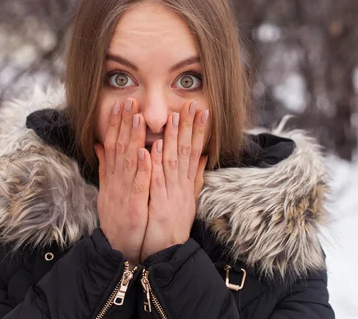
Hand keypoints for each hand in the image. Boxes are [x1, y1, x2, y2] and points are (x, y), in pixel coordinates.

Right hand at [95, 98, 150, 264]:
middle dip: (124, 123)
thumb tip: (100, 145)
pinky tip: (146, 153)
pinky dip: (142, 169)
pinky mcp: (134, 206)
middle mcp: (117, 180)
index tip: (122, 103)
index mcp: (114, 176)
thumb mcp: (108, 189)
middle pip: (119, 147)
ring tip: (137, 118)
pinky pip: (139, 185)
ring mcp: (124, 192)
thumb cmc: (117, 218)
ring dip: (133, 139)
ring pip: (129, 161)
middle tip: (128, 100)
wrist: (118, 248)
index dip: (117, 123)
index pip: (114, 144)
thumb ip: (106, 166)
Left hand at [140, 100, 208, 261]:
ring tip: (174, 118)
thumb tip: (202, 158)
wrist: (169, 252)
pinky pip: (157, 181)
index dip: (199, 130)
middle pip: (187, 151)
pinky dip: (156, 163)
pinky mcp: (158, 204)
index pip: (195, 151)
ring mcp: (171, 194)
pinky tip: (154, 147)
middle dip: (190, 127)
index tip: (202, 110)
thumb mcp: (187, 198)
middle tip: (192, 105)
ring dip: (173, 139)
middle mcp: (182, 185)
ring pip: (172, 161)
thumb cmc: (174, 225)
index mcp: (186, 182)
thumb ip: (194, 177)